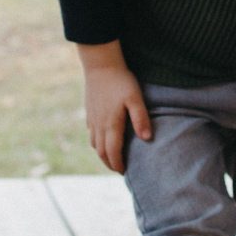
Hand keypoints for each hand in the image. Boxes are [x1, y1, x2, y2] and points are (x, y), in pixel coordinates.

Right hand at [78, 43, 149, 175]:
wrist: (100, 64)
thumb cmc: (121, 81)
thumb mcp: (135, 98)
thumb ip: (140, 118)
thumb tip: (146, 139)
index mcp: (111, 124)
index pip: (112, 152)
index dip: (118, 164)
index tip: (124, 172)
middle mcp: (99, 124)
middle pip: (101, 151)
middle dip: (109, 163)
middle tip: (119, 169)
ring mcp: (92, 118)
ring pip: (94, 143)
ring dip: (102, 154)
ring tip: (112, 158)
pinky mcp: (89, 111)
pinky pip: (91, 132)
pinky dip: (97, 142)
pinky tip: (103, 139)